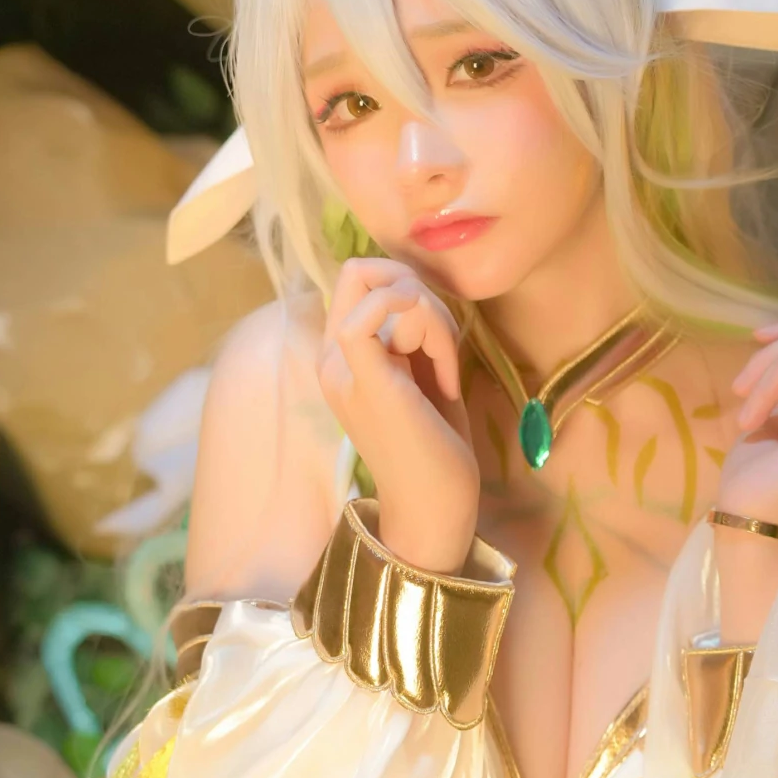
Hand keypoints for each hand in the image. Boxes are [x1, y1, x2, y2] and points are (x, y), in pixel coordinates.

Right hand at [317, 258, 478, 572]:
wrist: (434, 507)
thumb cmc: (435, 447)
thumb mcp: (422, 374)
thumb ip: (410, 332)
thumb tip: (412, 287)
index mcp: (340, 358)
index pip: (358, 278)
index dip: (405, 288)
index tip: (436, 340)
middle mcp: (330, 360)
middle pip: (363, 270)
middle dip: (416, 291)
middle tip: (444, 346)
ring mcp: (342, 369)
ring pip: (388, 290)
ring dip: (436, 322)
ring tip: (446, 375)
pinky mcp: (365, 378)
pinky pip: (381, 308)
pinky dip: (431, 329)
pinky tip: (444, 376)